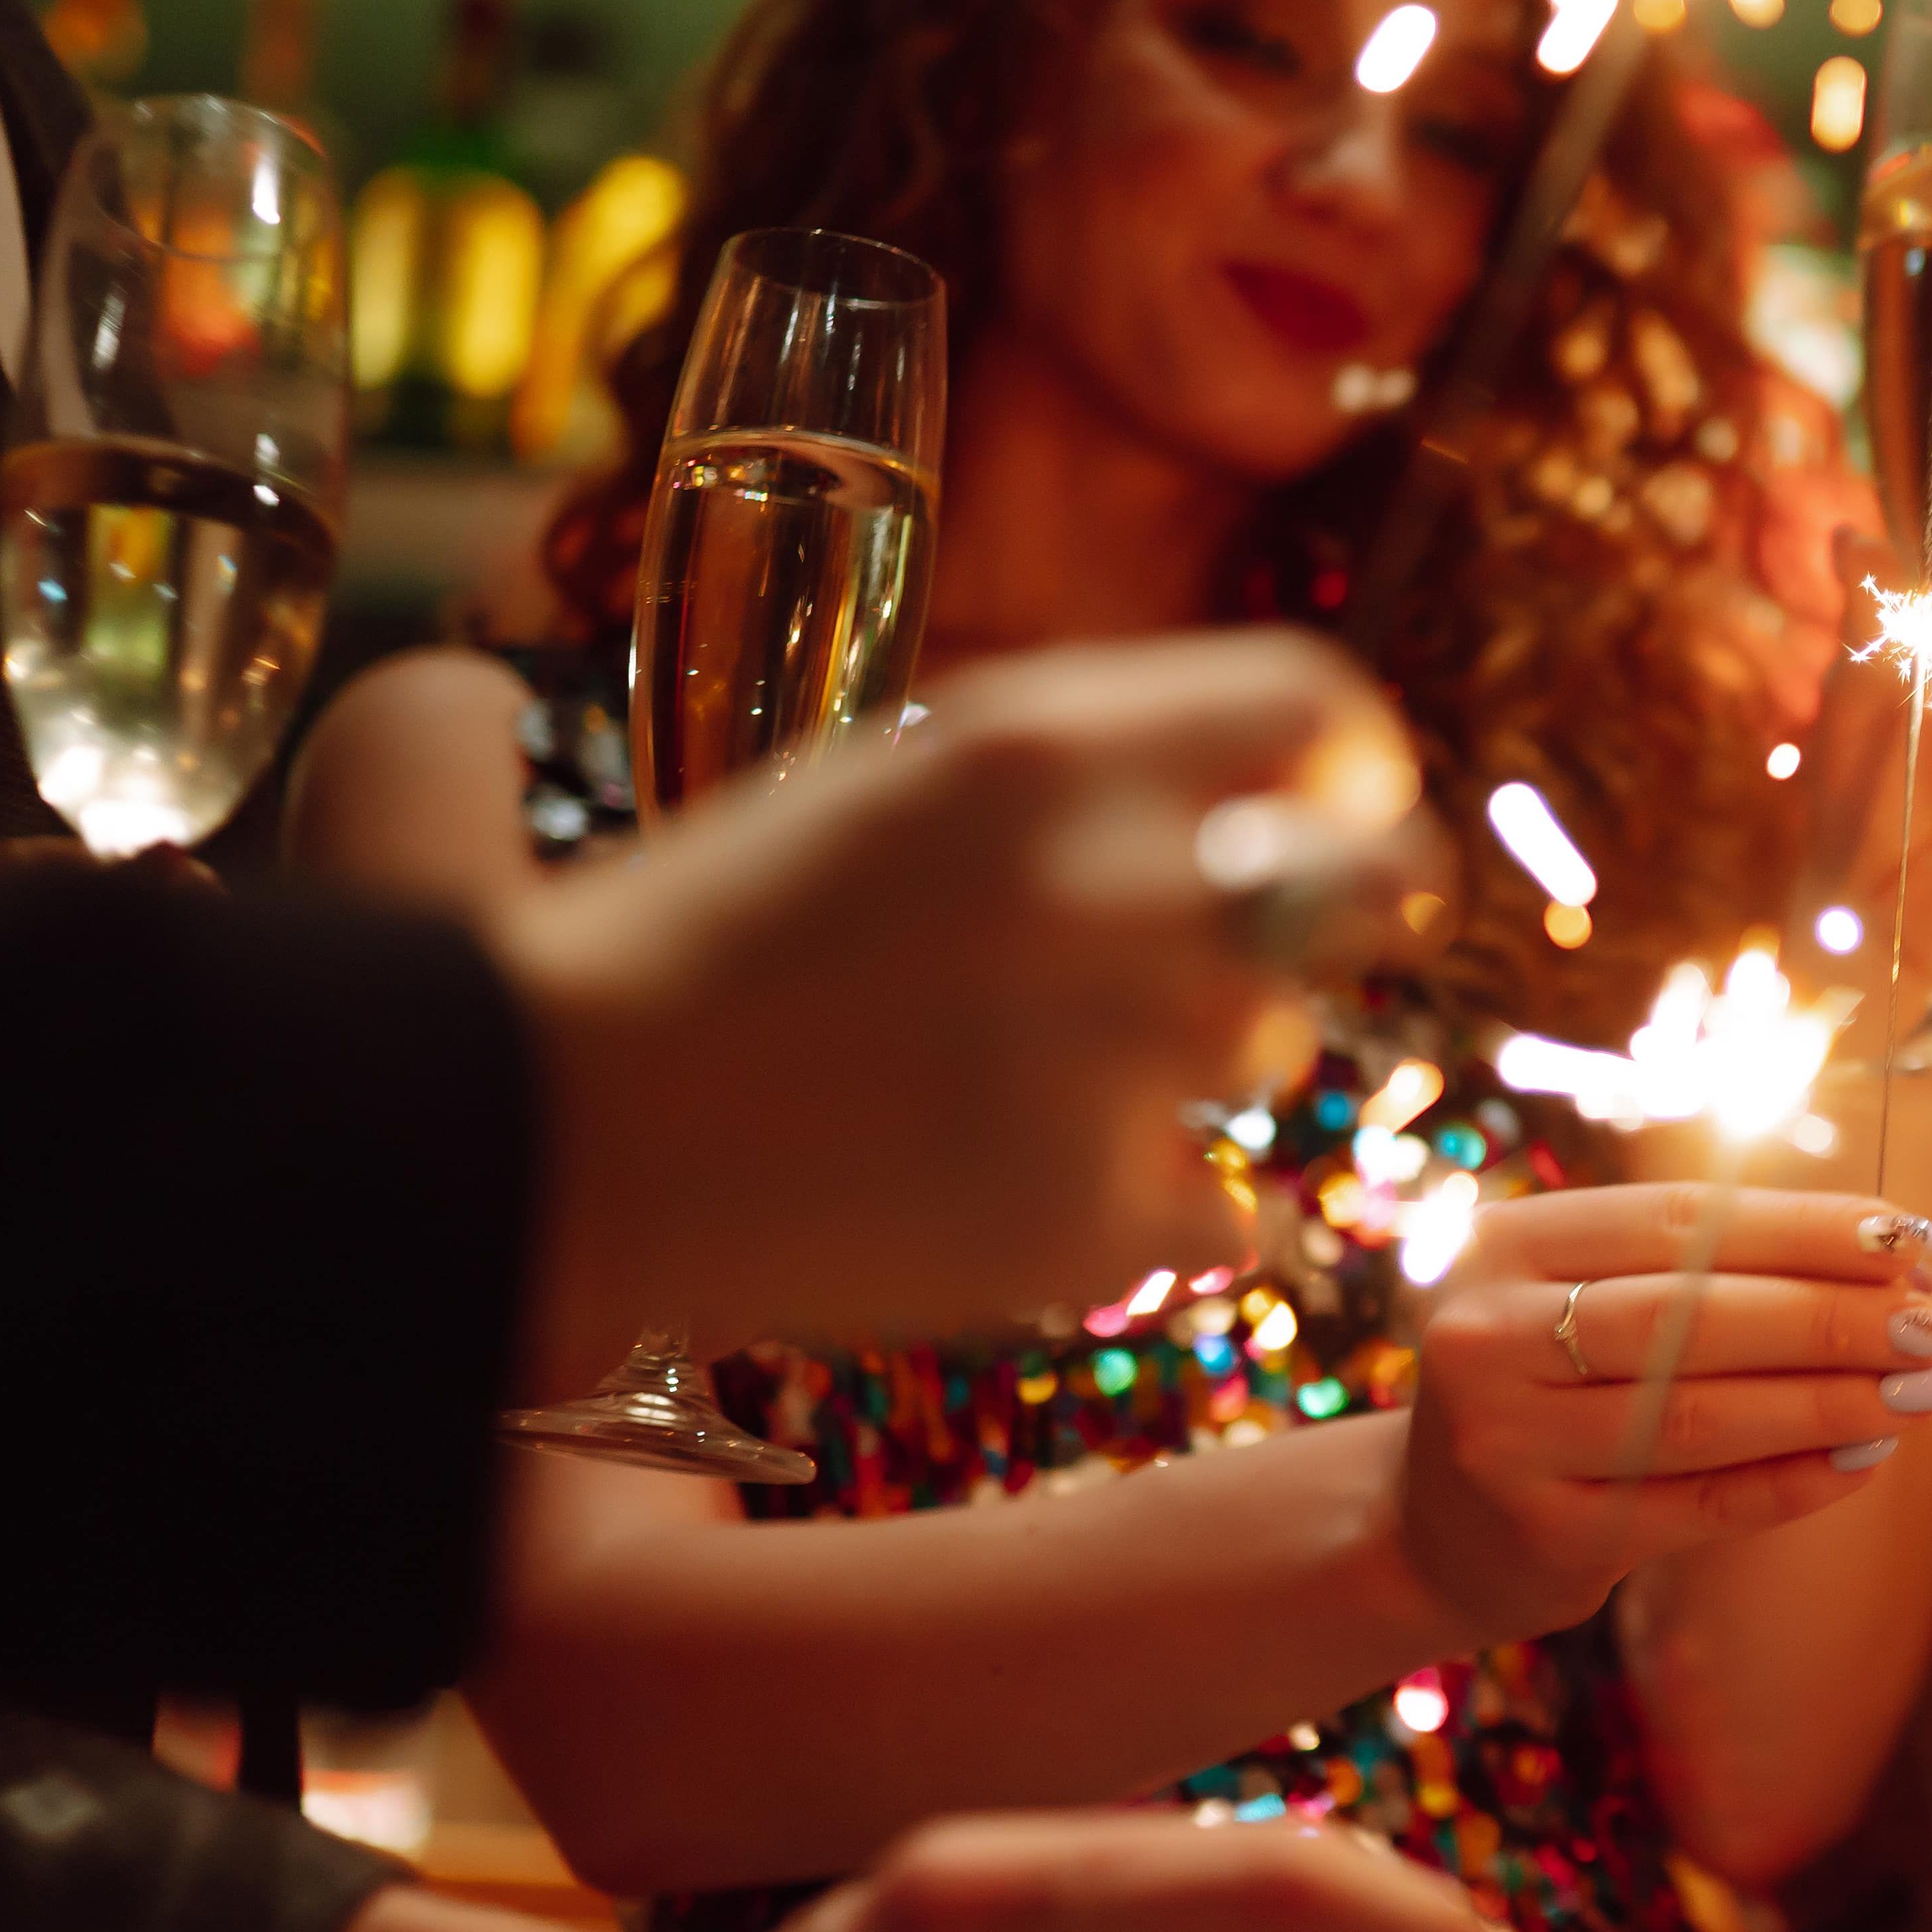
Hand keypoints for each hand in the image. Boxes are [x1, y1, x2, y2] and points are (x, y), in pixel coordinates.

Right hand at [494, 632, 1411, 1381]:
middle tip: (1325, 939)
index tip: (1344, 804)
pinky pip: (1233, 1215)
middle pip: (1374, 881)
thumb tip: (1281, 797)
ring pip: (1272, 1050)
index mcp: (1044, 748)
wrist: (558, 1125)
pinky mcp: (1097, 1221)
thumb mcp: (895, 785)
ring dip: (1194, 1067)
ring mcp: (1119, 1062)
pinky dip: (1168, 1216)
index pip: (1319, 710)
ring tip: (1033, 1078)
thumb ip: (1083, 779)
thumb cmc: (702, 942)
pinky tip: (1051, 1197)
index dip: (1348, 763)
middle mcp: (1112, 887)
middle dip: (1366, 907)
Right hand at [1400, 1186, 1931, 1639]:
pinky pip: (1700, 1504)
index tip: (1911, 1235)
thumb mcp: (1582, 1295)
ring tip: (1927, 1387)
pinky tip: (1866, 1458)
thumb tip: (1888, 1246)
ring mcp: (1509, 1444)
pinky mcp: (1548, 1536)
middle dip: (1833, 1317)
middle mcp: (1488, 1337)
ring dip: (1832, 1401)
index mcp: (1505, 1246)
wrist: (1435, 1529)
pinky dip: (1793, 1480)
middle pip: (1692, 1317)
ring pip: (1700, 1416)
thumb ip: (1700, 1262)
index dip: (1805, 1227)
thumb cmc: (1549, 1385)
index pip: (1681, 1221)